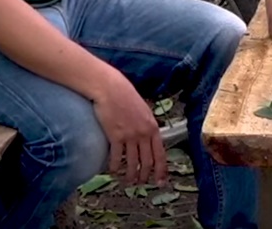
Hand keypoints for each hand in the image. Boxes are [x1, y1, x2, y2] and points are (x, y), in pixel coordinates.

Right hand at [92, 69, 168, 186]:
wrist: (111, 88)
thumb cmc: (125, 96)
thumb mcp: (143, 110)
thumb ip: (147, 125)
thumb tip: (149, 138)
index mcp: (152, 127)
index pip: (160, 154)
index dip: (161, 170)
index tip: (160, 181)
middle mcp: (143, 133)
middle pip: (147, 161)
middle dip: (145, 176)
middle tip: (141, 184)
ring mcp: (130, 135)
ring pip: (132, 163)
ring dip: (130, 175)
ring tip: (128, 182)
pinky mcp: (115, 136)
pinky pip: (116, 158)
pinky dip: (114, 167)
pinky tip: (113, 171)